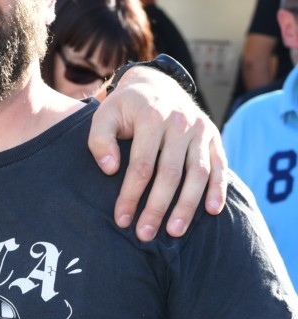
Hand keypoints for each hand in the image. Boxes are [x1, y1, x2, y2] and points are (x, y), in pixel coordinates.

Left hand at [90, 65, 226, 239]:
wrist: (156, 84)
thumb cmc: (125, 107)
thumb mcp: (103, 115)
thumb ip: (99, 140)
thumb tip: (111, 169)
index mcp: (152, 118)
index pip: (142, 165)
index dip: (131, 195)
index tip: (122, 219)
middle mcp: (180, 123)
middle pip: (170, 174)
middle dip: (157, 207)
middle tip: (145, 234)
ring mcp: (201, 130)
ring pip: (198, 174)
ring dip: (187, 205)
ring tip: (175, 232)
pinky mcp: (214, 137)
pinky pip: (220, 166)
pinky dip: (218, 189)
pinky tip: (211, 211)